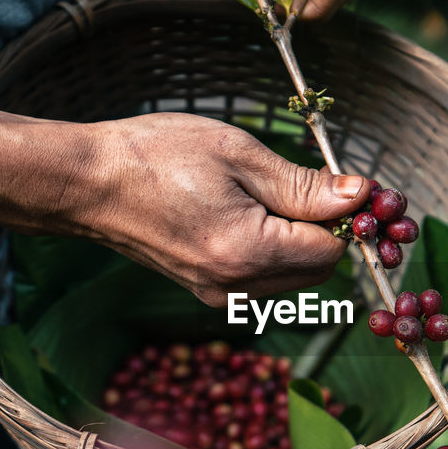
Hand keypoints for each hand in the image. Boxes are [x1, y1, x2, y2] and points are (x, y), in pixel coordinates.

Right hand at [78, 113, 369, 305]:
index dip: (348, 216)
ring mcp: (220, 294)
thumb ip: (303, 184)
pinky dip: (272, 249)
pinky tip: (247, 212)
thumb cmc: (156, 156)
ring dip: (299, 239)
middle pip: (318, 270)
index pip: (332, 249)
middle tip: (310, 183)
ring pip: (293, 276)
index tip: (345, 183)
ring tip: (267, 193)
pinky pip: (263, 277)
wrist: (87, 183)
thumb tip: (360, 196)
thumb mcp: (238, 154)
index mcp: (248, 252)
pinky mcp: (207, 291)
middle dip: (326, 229)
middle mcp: (236, 286)